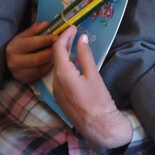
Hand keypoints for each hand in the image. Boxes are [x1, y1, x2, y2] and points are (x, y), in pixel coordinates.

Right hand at [6, 21, 56, 82]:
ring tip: (60, 54)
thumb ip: (36, 29)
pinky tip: (54, 62)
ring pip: (40, 68)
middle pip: (38, 58)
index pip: (33, 43)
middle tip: (63, 47)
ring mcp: (18, 73)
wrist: (9, 61)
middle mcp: (14, 61)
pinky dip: (49, 68)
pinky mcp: (24, 80)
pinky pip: (40, 74)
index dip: (46, 40)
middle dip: (52, 52)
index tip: (58, 36)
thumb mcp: (24, 35)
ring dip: (52, 61)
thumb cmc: (20, 45)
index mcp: (14, 47)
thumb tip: (47, 24)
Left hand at [52, 26, 131, 149]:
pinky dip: (65, 66)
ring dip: (64, 54)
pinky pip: (60, 77)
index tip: (74, 27)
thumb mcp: (94, 75)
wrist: (100, 127)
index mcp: (62, 74)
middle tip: (74, 32)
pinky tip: (74, 63)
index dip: (65, 35)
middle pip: (56, 57)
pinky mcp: (61, 97)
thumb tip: (82, 38)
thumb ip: (85, 55)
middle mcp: (55, 82)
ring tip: (74, 43)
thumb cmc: (99, 101)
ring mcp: (57, 91)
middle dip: (64, 43)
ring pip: (57, 67)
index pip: (58, 49)